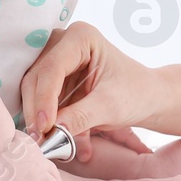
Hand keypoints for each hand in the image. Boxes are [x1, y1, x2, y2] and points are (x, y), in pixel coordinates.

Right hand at [20, 22, 155, 159]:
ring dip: (37, 118)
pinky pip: (40, 99)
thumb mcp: (110, 107)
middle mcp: (64, 42)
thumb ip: (81, 117)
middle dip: (37, 110)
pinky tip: (52, 139)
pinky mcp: (55, 78)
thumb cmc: (136, 93)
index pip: (53, 68)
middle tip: (40, 140)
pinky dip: (44, 120)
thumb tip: (52, 132)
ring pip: (33, 90)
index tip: (44, 128)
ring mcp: (57, 59)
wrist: (147, 97)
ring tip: (46, 143)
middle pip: (37, 77)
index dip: (44, 99)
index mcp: (82, 37)